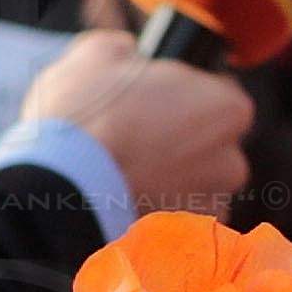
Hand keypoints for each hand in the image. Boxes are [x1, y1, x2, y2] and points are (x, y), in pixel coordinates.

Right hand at [20, 29, 249, 216]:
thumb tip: (129, 56)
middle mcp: (233, 161)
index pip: (220, 93)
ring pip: (193, 183)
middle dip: (179, 139)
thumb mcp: (99, 52)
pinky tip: (121, 197)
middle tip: (134, 134)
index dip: (185, 93)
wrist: (59, 186)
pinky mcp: (182, 241)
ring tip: (122, 171)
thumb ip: (130, 50)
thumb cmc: (84, 113)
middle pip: (210, 143)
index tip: (154, 99)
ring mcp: (210, 205)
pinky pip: (173, 216)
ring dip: (168, 177)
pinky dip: (154, 208)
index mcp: (228, 107)